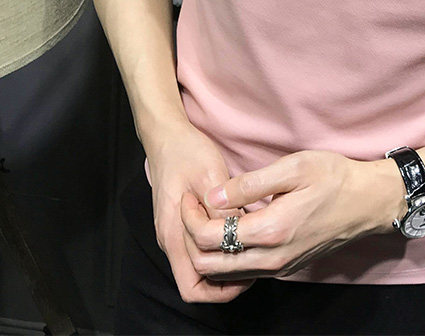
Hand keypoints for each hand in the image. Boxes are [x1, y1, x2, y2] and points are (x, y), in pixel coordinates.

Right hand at [144, 119, 254, 302]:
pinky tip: (240, 230)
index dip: (221, 290)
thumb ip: (221, 209)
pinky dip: (219, 246)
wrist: (167, 135)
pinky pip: (199, 247)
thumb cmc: (187, 153)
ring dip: (224, 262)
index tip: (248, 273)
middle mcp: (171, 239)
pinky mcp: (181, 222)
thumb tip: (239, 235)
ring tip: (252, 244)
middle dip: (227, 279)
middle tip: (257, 258)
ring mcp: (175, 231)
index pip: (193, 287)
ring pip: (199, 265)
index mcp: (174, 235)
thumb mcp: (210, 177)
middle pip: (197, 281)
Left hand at [178, 149, 406, 280]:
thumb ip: (250, 184)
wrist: (370, 201)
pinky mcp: (287, 268)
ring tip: (210, 215)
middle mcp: (272, 259)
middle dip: (191, 238)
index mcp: (270, 231)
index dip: (189, 217)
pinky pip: (246, 271)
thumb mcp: (294, 168)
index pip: (208, 238)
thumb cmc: (335, 177)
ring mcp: (280, 268)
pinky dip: (229, 256)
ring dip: (209, 250)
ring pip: (226, 274)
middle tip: (193, 208)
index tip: (189, 195)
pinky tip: (234, 227)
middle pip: (209, 266)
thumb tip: (213, 194)